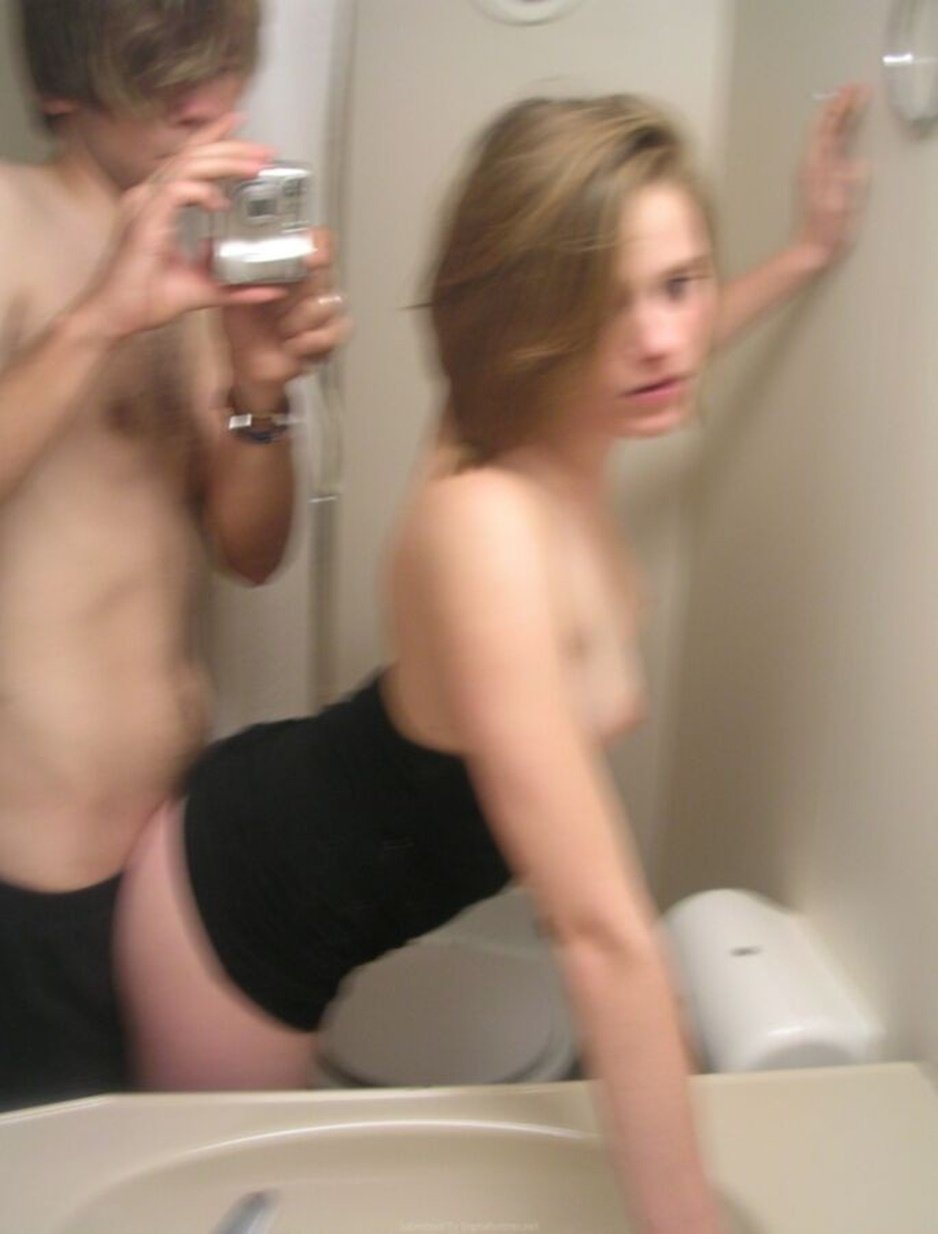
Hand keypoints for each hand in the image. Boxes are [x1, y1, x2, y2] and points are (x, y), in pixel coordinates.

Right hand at [79, 115, 284, 339]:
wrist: (116, 317)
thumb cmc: (146, 299)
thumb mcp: (203, 288)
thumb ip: (234, 284)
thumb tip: (267, 284)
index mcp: (158, 204)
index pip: (187, 160)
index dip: (213, 139)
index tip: (241, 126)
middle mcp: (149, 197)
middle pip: (191, 155)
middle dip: (230, 147)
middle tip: (265, 151)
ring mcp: (143, 205)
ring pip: (186, 165)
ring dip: (223, 161)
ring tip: (254, 166)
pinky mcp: (144, 220)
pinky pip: (175, 191)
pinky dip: (201, 191)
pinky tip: (220, 203)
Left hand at [221, 228, 350, 407]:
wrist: (248, 365)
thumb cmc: (243, 326)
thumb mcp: (227, 292)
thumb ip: (221, 268)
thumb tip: (210, 246)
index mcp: (289, 266)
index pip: (316, 241)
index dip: (318, 243)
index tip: (310, 255)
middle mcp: (310, 285)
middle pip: (325, 272)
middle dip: (301, 287)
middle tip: (278, 299)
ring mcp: (322, 312)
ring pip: (328, 303)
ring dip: (299, 318)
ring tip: (281, 328)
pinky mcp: (327, 338)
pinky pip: (333, 333)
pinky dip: (311, 340)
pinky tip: (292, 344)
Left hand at [794, 83, 869, 268]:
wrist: (808, 248)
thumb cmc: (824, 230)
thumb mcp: (838, 207)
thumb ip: (846, 184)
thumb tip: (859, 165)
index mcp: (817, 166)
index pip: (828, 128)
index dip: (840, 107)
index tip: (853, 90)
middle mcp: (812, 164)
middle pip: (824, 127)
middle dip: (838, 105)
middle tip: (853, 87)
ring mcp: (812, 170)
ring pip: (823, 135)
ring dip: (834, 116)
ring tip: (846, 100)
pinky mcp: (815, 178)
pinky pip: (824, 147)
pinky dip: (832, 131)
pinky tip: (837, 130)